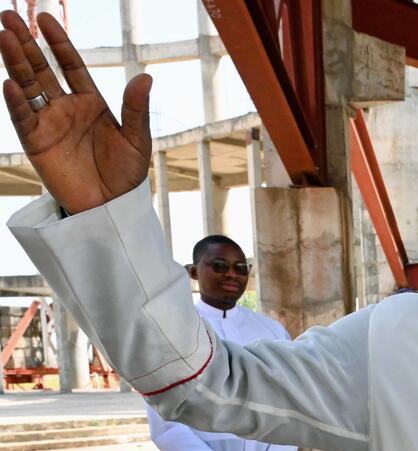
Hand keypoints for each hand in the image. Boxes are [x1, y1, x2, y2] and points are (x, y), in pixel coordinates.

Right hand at [0, 11, 151, 213]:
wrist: (111, 208)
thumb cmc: (126, 176)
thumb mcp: (137, 140)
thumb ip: (136, 109)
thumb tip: (146, 76)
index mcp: (91, 102)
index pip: (71, 65)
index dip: (58, 42)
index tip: (45, 18)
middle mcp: (66, 108)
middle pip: (42, 69)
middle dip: (26, 43)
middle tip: (8, 16)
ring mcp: (49, 123)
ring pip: (27, 86)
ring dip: (15, 62)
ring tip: (4, 36)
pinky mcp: (36, 142)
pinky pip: (23, 117)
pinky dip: (15, 101)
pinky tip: (9, 83)